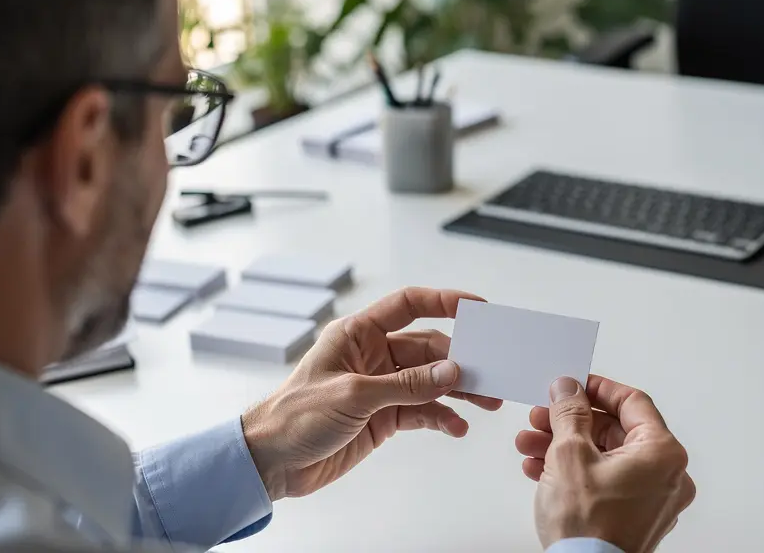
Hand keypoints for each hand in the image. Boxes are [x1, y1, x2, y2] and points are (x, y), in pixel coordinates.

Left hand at [242, 287, 501, 500]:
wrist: (271, 462)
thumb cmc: (294, 417)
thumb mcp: (354, 395)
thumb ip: (406, 384)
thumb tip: (452, 371)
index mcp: (357, 334)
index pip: (408, 305)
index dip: (444, 301)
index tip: (478, 308)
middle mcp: (372, 355)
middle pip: (428, 347)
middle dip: (461, 360)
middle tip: (492, 373)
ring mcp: (380, 387)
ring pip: (431, 380)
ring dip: (459, 390)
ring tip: (488, 403)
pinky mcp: (383, 417)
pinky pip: (422, 410)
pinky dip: (442, 417)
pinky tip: (457, 427)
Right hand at [516, 375, 694, 552]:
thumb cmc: (588, 526)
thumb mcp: (569, 453)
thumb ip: (569, 412)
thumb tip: (568, 389)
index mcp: (662, 453)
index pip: (632, 402)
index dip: (596, 389)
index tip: (572, 385)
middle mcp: (667, 476)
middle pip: (614, 431)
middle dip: (570, 423)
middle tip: (542, 417)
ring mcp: (653, 500)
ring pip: (605, 457)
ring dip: (564, 447)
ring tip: (531, 446)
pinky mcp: (635, 517)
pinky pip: (606, 481)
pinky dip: (576, 472)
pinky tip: (542, 470)